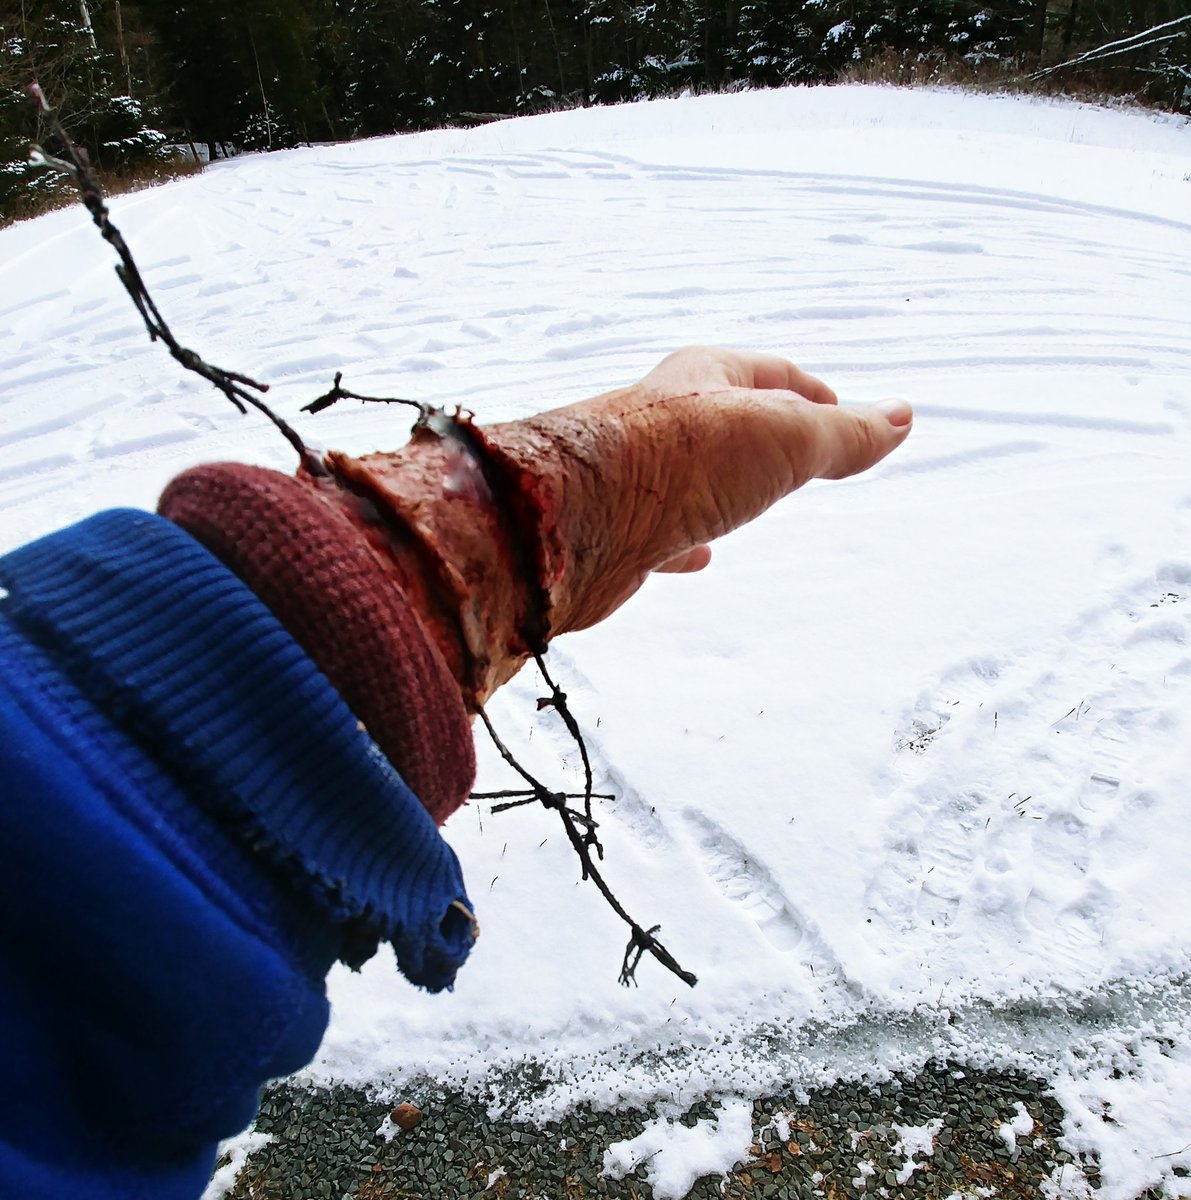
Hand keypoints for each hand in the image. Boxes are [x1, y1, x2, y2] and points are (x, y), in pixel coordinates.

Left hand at [316, 347, 911, 706]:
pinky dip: (688, 538)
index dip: (814, 392)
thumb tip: (903, 418)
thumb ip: (843, 436)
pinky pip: (660, 527)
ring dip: (725, 485)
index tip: (843, 412)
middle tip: (800, 455)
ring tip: (751, 502)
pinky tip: (698, 556)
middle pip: (727, 420)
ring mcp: (634, 473)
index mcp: (703, 379)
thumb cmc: (683, 460)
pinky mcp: (613, 525)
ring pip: (692, 474)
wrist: (578, 520)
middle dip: (766, 435)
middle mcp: (663, 417)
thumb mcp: (785, 438)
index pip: (772, 374)